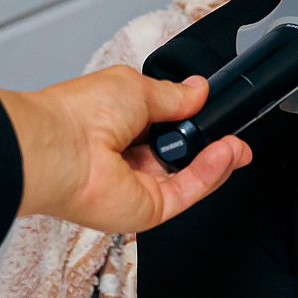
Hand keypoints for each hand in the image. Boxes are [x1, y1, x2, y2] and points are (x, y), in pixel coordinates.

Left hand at [0, 67, 249, 232]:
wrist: (61, 147)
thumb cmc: (82, 112)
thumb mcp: (138, 87)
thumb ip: (174, 94)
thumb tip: (198, 89)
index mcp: (121, 124)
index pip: (166, 126)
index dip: (193, 120)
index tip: (217, 112)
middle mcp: (129, 158)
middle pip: (181, 156)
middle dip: (210, 143)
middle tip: (231, 129)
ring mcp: (139, 185)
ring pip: (189, 177)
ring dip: (217, 159)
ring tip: (237, 143)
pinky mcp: (148, 209)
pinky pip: (187, 191)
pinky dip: (210, 173)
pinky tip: (226, 153)